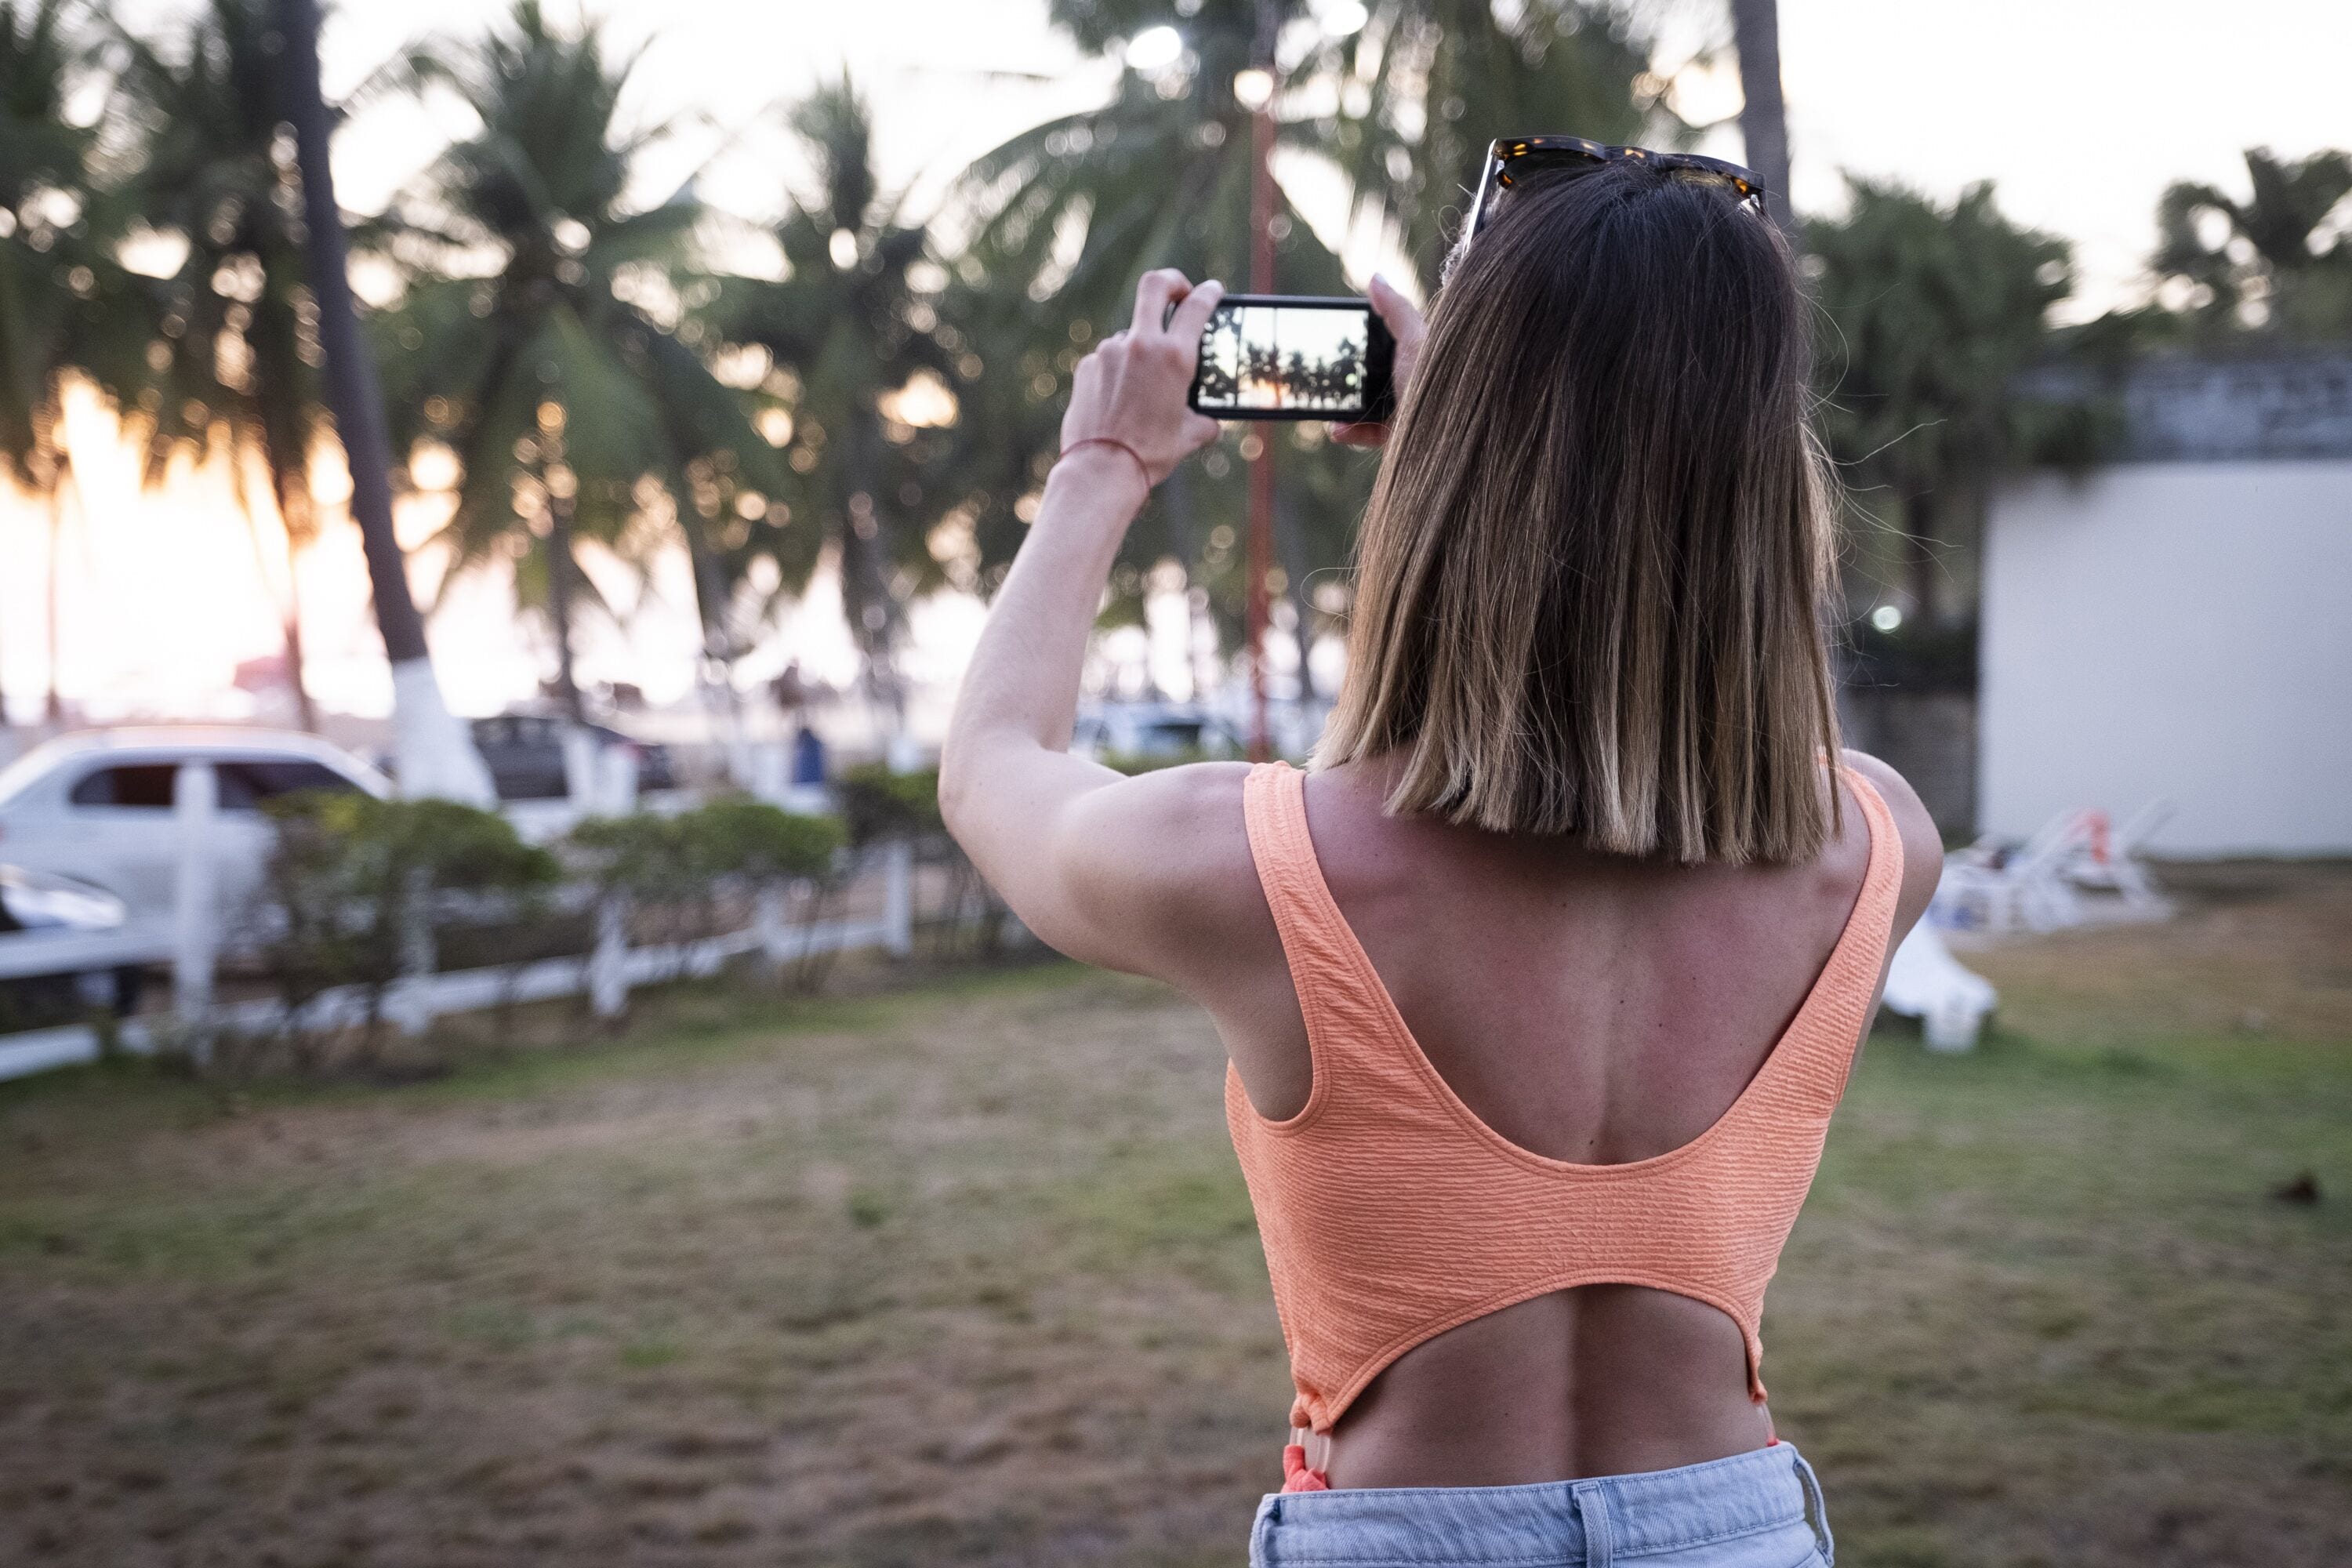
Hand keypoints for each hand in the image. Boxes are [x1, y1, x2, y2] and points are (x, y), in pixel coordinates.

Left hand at [1059, 270, 1225, 485]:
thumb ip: (1204, 419)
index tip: (1213, 290)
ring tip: (1143, 388)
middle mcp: (1142, 345)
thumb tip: (1210, 421)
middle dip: (1172, 282)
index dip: (1209, 292)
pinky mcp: (1088, 366)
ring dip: (1141, 349)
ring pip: (1131, 334)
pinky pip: (1109, 359)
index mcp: (1175, 357)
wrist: (1101, 469)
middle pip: (1155, 285)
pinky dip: (1118, 371)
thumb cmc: (1150, 454)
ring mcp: (1110, 352)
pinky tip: (1120, 399)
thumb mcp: (1190, 435)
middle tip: (1179, 293)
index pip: (1197, 305)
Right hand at [1330, 273, 1425, 447]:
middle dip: (1350, 376)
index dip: (1366, 338)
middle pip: (1375, 371)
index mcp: (1420, 351)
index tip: (1342, 340)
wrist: (1450, 435)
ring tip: (1331, 408)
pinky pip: (1371, 430)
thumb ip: (1396, 311)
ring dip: (1346, 407)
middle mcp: (1414, 377)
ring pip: (1369, 402)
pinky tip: (1339, 429)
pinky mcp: (1402, 434)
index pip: (1390, 338)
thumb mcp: (1416, 341)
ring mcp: (1408, 406)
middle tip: (1331, 375)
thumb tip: (1376, 278)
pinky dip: (1353, 430)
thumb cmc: (1442, 383)